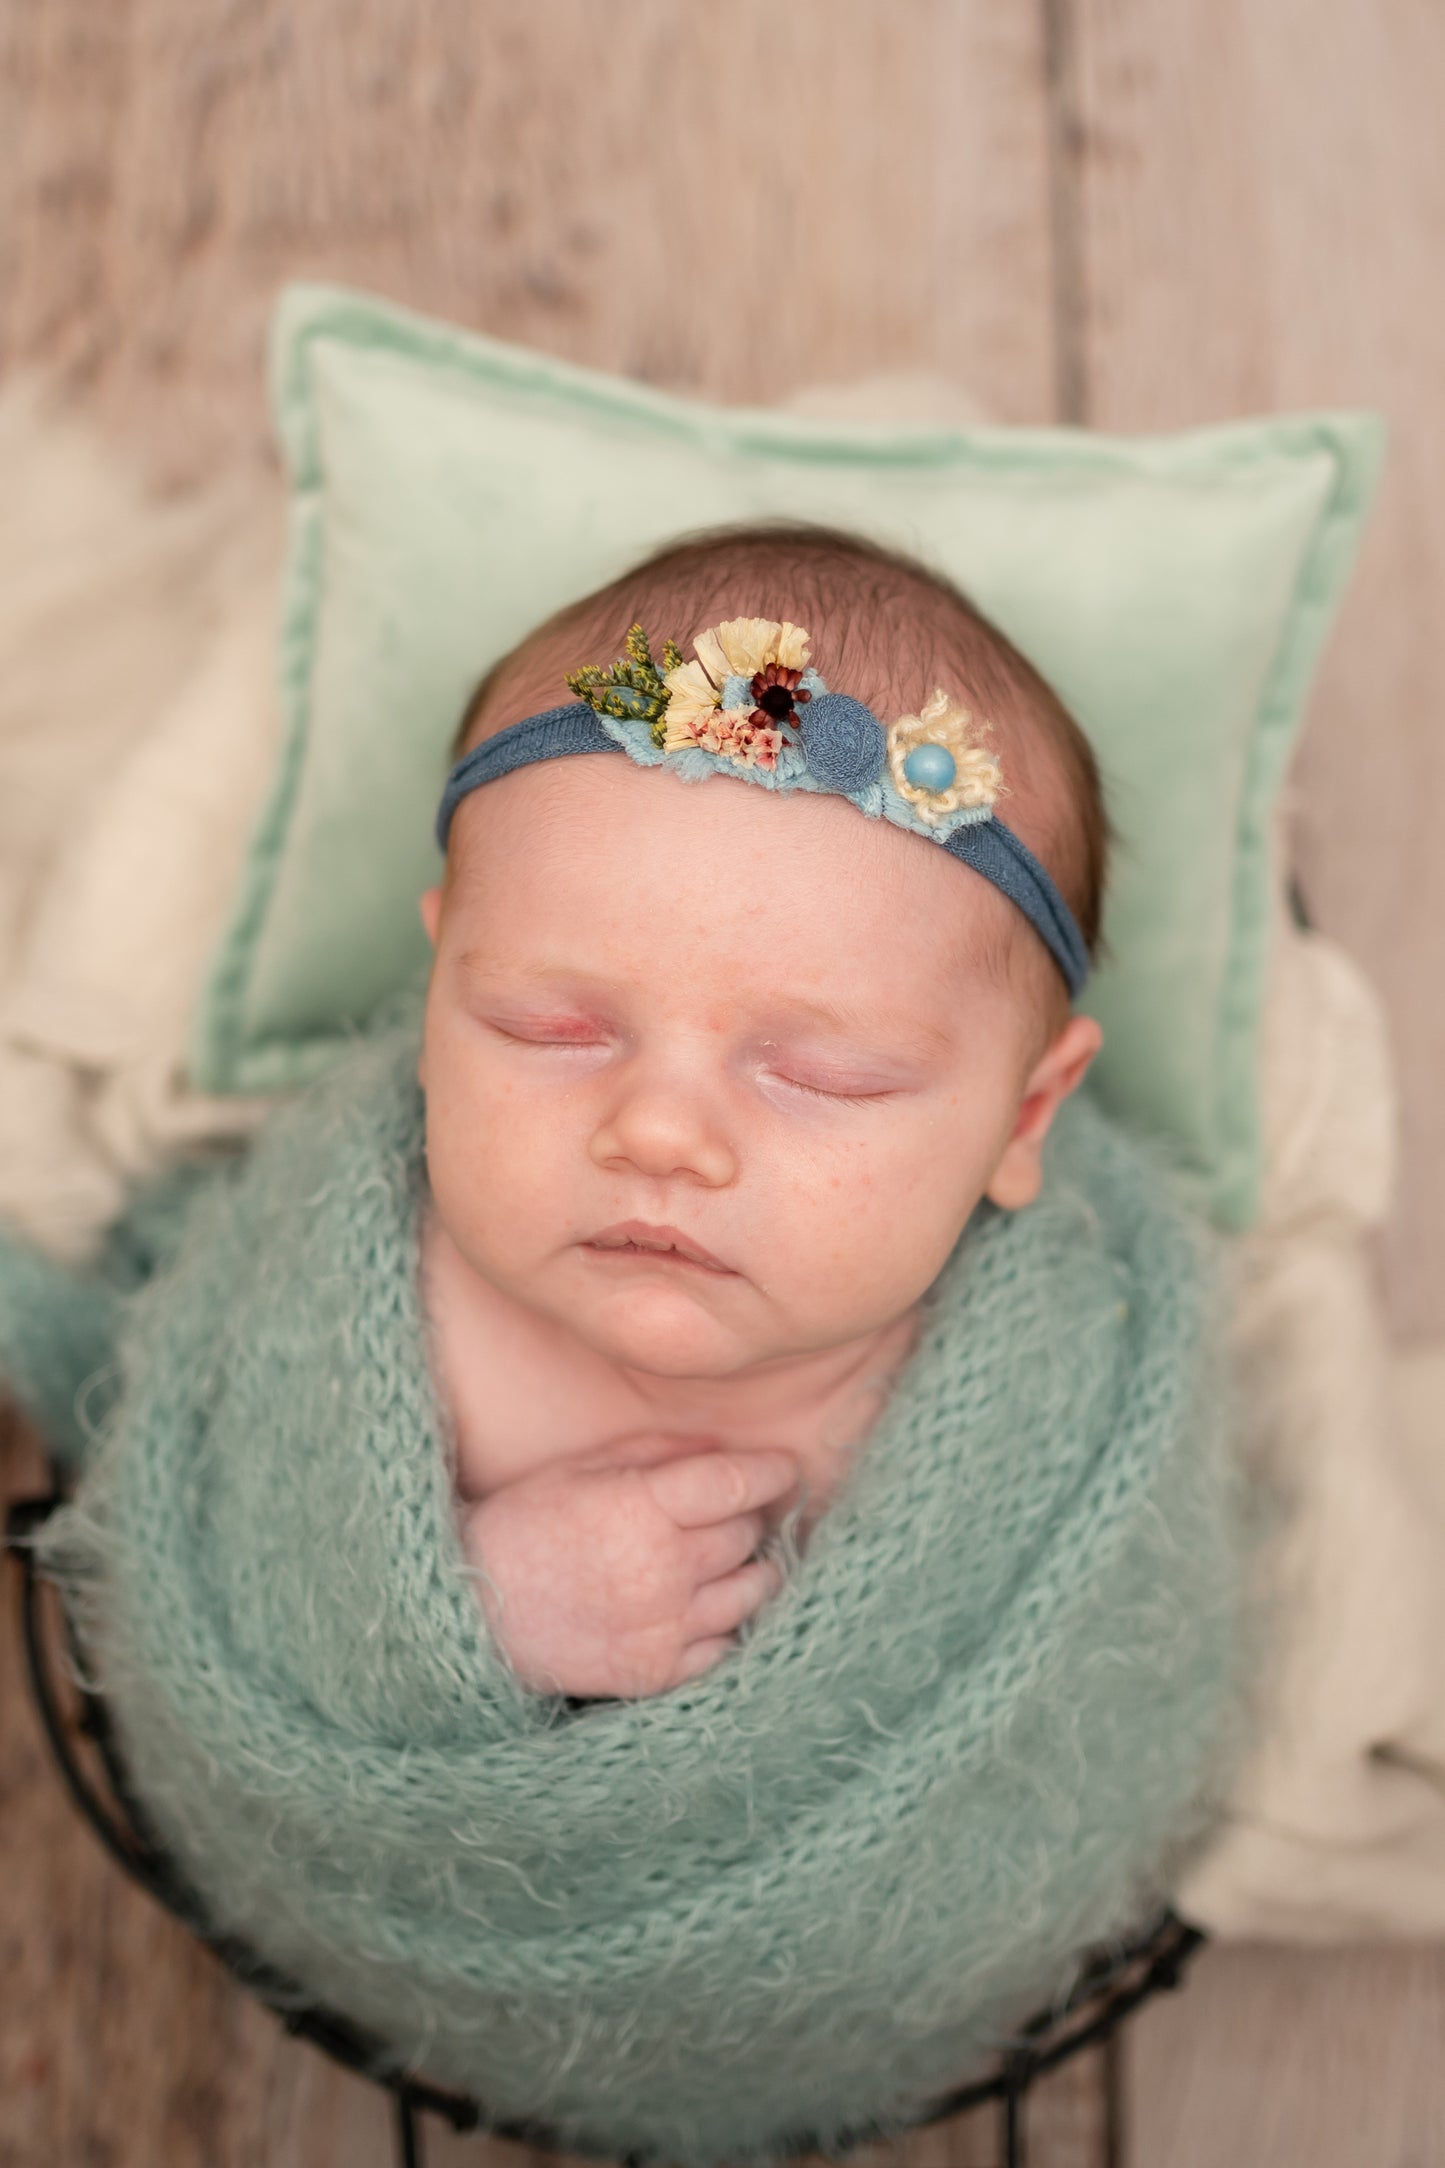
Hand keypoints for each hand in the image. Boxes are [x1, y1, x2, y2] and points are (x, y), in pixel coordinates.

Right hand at [461, 1431, 798, 1699]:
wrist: (473, 1613)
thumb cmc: (527, 1524)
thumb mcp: (583, 1468)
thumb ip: (657, 1453)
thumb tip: (723, 1446)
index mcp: (641, 1509)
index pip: (737, 1484)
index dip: (771, 1472)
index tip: (785, 1469)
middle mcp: (661, 1571)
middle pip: (745, 1535)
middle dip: (746, 1518)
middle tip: (729, 1513)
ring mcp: (662, 1628)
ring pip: (749, 1592)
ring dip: (748, 1571)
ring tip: (729, 1559)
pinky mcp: (655, 1673)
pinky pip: (724, 1645)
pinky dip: (722, 1624)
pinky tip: (700, 1606)